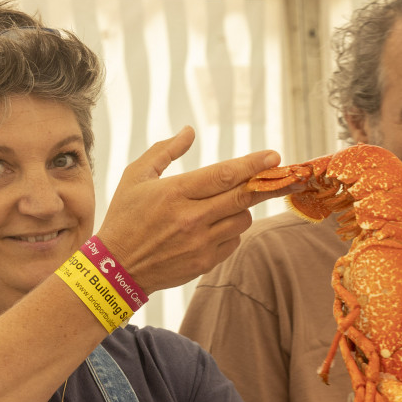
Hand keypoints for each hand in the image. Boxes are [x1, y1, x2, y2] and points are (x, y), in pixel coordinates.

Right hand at [95, 126, 284, 295]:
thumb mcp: (136, 177)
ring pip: (242, 219)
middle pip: (242, 197)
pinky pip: (234, 241)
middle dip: (267, 184)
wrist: (116, 269)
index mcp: (175, 192)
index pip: (224, 175)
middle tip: (285, 175)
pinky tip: (215, 225)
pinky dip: (232, 230)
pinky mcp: (204, 262)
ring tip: (226, 203)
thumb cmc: (124, 218)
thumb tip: (190, 132)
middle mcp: (191, 218)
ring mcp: (200, 243)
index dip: (252, 164)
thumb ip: (164, 151)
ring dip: (242, 208)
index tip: (274, 157)